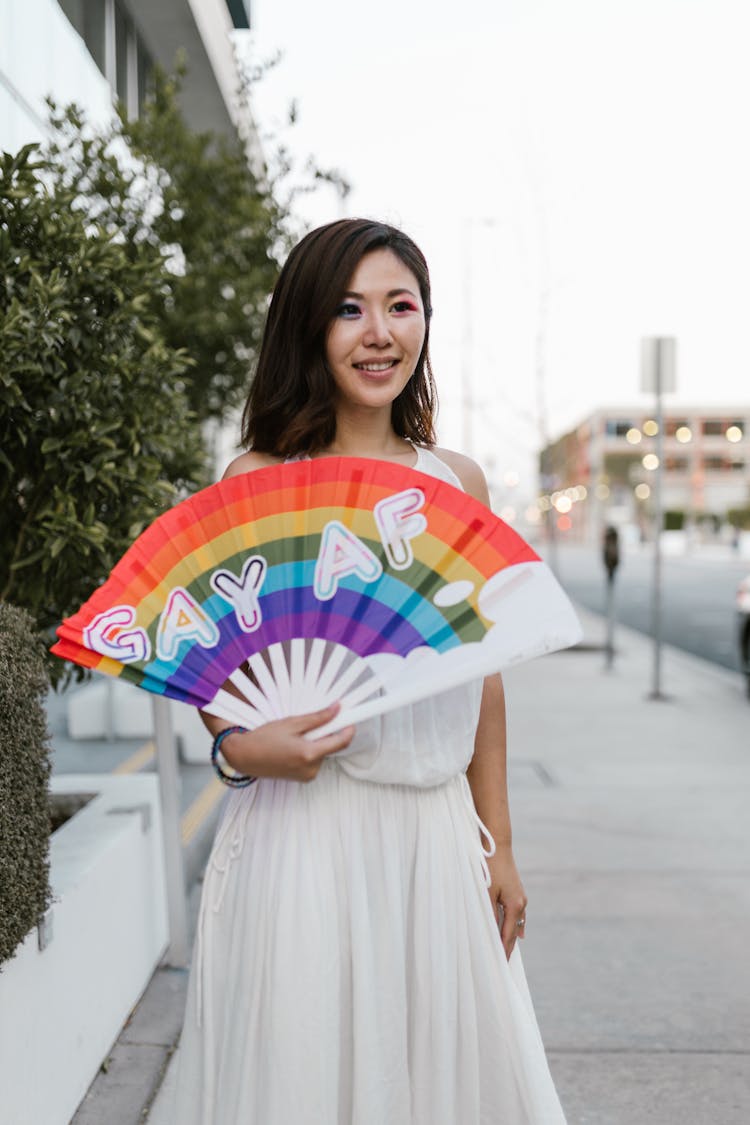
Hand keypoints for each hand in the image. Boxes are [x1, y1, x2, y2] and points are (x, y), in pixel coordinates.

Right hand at [219, 703, 354, 782]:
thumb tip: (337, 709)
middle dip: (326, 733)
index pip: (341, 742)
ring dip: (316, 742)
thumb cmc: (264, 738)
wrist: (244, 756)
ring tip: (296, 736)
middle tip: (310, 723)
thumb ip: (317, 718)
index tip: (350, 718)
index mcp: (309, 754)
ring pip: (322, 753)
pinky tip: (293, 745)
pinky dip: (309, 750)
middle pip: (331, 747)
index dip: (349, 729)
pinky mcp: (302, 778)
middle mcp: (311, 769)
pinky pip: (314, 760)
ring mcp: (307, 776)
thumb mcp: (292, 723)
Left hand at [486, 844, 527, 959]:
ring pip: (517, 922)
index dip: (503, 950)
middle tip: (504, 965)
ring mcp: (521, 896)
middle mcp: (521, 903)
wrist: (497, 845)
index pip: (508, 935)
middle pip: (514, 931)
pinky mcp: (517, 891)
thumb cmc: (489, 868)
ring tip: (508, 952)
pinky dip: (515, 925)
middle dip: (509, 946)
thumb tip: (490, 932)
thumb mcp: (486, 893)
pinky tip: (519, 933)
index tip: (500, 965)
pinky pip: (518, 914)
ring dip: (511, 936)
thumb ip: (489, 914)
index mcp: (515, 906)